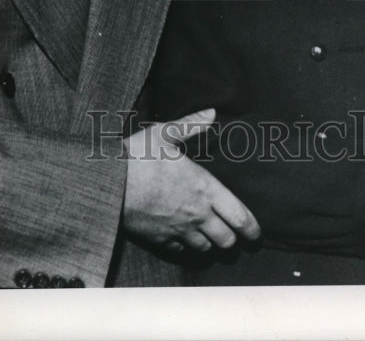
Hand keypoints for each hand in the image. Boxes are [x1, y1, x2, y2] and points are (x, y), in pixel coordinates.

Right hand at [123, 108, 260, 251]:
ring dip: (211, 244)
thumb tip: (212, 112)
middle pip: (226, 239)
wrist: (108, 183)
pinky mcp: (160, 240)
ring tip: (211, 237)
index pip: (239, 216)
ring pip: (206, 249)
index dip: (252, 228)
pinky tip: (185, 239)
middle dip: (233, 238)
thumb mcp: (165, 133)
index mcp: (203, 187)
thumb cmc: (137, 155)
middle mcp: (196, 213)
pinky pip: (181, 252)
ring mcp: (178, 230)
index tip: (256, 234)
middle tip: (233, 234)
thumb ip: (191, 124)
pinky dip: (187, 248)